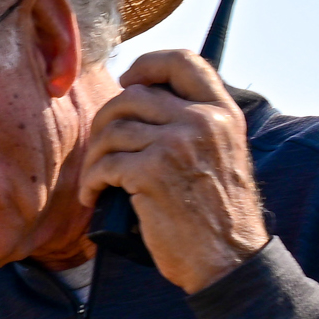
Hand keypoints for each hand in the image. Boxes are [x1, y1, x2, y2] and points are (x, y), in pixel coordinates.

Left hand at [75, 48, 269, 292]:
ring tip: (97, 180)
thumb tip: (141, 99)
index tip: (127, 81)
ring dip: (95, 157)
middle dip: (106, 120)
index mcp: (222, 112)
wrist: (227, 258)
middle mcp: (202, 120)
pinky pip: (105, 165)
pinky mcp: (152, 173)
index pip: (182, 61)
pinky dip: (92, 183)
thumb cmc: (217, 213)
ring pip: (113, 130)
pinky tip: (94, 197)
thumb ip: (194, 123)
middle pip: (133, 96)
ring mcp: (177, 144)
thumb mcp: (221, 153)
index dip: (146, 65)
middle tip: (101, 147)